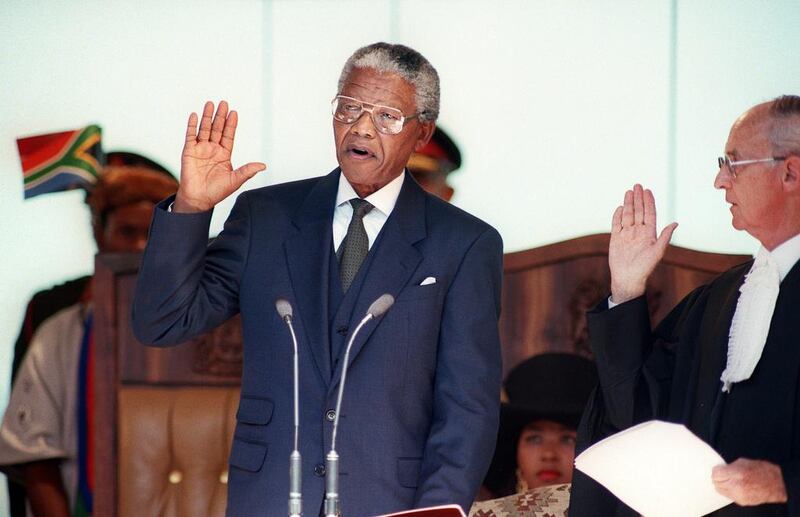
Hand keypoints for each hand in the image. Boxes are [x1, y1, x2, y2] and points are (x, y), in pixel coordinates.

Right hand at [173, 100, 265, 212]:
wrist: (199, 199)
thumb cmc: (217, 192)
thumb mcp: (235, 180)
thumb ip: (248, 171)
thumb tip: (263, 165)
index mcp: (224, 154)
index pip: (229, 135)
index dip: (231, 124)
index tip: (234, 113)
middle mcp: (213, 149)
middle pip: (217, 129)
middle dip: (220, 116)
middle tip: (224, 103)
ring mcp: (200, 149)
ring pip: (205, 129)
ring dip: (207, 117)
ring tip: (210, 104)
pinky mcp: (189, 151)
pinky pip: (190, 135)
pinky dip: (192, 125)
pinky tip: (195, 115)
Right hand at [608, 184, 677, 302]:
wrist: (628, 278)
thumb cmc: (644, 268)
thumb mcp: (658, 252)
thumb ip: (665, 237)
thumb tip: (675, 223)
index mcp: (649, 233)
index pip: (649, 214)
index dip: (649, 202)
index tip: (647, 191)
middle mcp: (638, 232)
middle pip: (638, 211)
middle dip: (638, 198)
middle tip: (638, 185)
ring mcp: (627, 234)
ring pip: (628, 215)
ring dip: (629, 203)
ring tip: (629, 192)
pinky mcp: (616, 239)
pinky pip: (616, 224)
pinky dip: (617, 215)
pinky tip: (620, 207)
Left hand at [712, 458, 787, 505]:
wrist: (777, 484)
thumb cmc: (762, 471)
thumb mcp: (743, 462)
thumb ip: (729, 467)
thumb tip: (720, 469)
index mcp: (737, 473)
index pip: (716, 474)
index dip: (717, 470)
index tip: (719, 469)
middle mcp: (737, 486)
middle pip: (716, 483)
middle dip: (718, 478)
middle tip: (723, 475)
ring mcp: (739, 495)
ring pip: (720, 490)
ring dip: (722, 485)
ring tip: (729, 480)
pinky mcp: (742, 501)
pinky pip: (728, 496)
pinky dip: (729, 491)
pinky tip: (736, 486)